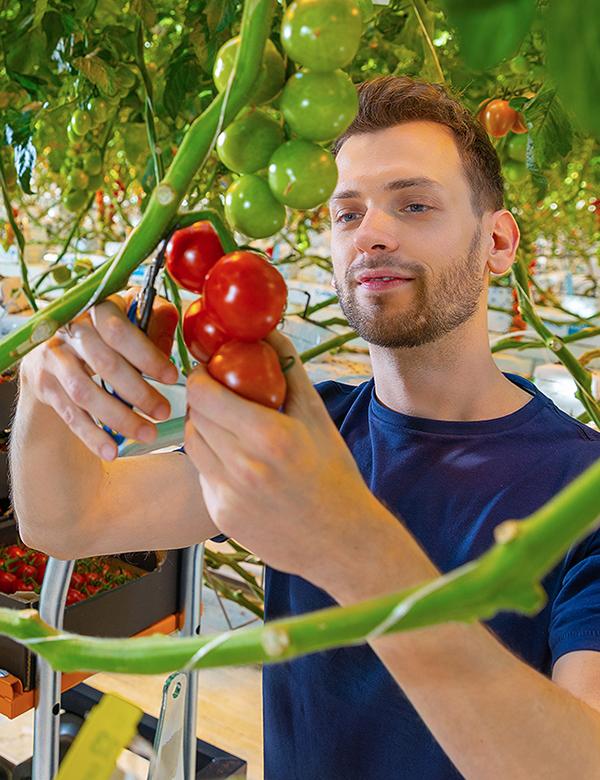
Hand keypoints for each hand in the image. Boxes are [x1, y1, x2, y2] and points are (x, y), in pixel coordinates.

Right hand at [20, 290, 178, 461]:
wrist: (61, 347)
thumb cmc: (111, 332)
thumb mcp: (137, 317)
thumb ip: (156, 324)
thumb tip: (167, 350)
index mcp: (97, 307)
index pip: (118, 330)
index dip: (146, 355)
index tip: (171, 376)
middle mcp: (70, 330)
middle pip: (104, 364)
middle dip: (138, 392)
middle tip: (164, 412)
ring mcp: (54, 358)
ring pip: (85, 392)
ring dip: (119, 418)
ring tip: (148, 434)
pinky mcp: (45, 384)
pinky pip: (69, 414)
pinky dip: (91, 436)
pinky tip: (112, 451)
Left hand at [184, 330, 387, 589]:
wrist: (340, 540)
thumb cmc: (333, 473)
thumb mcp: (317, 416)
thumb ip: (289, 369)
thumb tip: (268, 330)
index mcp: (271, 437)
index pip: (205, 394)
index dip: (200, 376)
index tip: (208, 369)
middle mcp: (244, 468)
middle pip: (194, 416)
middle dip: (200, 398)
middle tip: (215, 391)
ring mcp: (228, 495)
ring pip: (191, 443)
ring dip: (200, 426)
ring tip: (223, 421)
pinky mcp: (220, 515)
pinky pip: (201, 472)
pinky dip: (211, 457)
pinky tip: (234, 455)